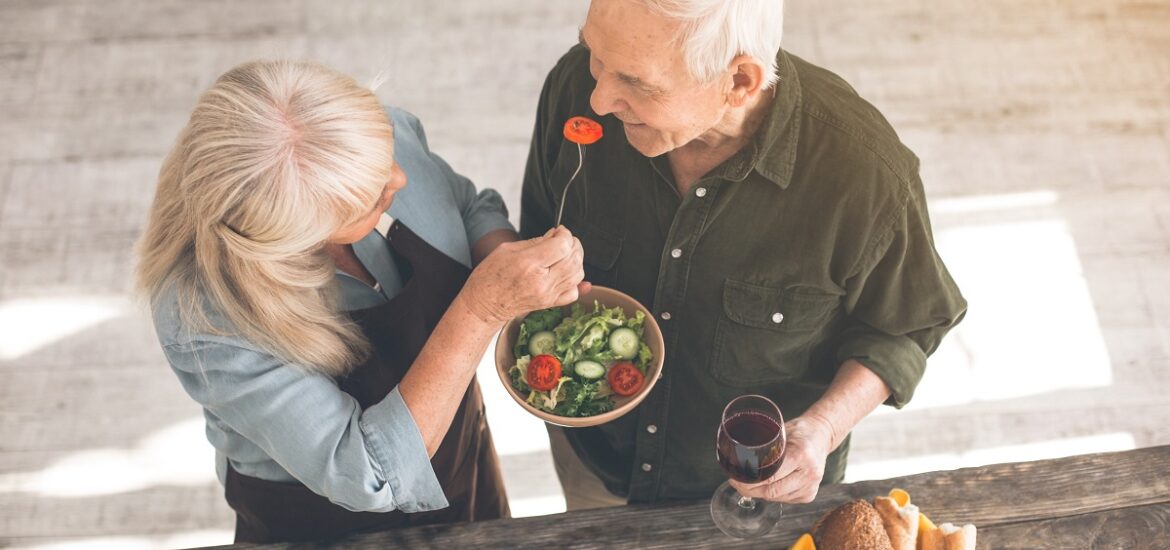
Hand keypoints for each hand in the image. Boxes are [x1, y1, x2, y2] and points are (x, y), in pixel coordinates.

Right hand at [459, 226, 585, 323]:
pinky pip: (574, 293)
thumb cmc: (490, 277)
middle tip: (564, 239)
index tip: (560, 231)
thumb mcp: (507, 249)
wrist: (484, 305)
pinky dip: (576, 281)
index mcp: (529, 264)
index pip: (562, 245)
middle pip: (574, 258)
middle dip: (573, 244)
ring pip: (578, 274)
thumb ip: (535, 241)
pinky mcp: (550, 303)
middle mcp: (542, 281)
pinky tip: (567, 273)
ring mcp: (548, 294)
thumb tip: (554, 235)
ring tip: (565, 254)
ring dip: (577, 260)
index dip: (565, 234)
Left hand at [729, 414, 835, 502]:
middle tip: (736, 483)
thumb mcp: (781, 432)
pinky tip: (766, 486)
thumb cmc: (800, 431)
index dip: (749, 482)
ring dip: (760, 493)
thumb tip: (740, 459)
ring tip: (749, 484)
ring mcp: (811, 487)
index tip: (735, 479)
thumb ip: (766, 448)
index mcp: (801, 455)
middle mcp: (809, 474)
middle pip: (771, 492)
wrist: (822, 436)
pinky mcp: (809, 495)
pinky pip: (784, 499)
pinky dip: (773, 494)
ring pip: (777, 498)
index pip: (770, 477)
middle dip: (750, 490)